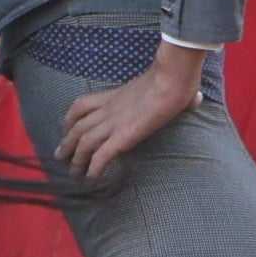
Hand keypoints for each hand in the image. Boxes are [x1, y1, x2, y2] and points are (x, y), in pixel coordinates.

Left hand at [58, 49, 207, 180]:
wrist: (171, 78)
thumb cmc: (175, 78)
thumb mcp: (168, 84)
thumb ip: (177, 95)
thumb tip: (195, 99)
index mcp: (115, 95)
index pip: (82, 105)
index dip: (70, 118)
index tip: (67, 127)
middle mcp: (109, 109)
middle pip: (77, 126)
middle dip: (66, 142)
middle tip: (60, 155)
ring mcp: (114, 123)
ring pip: (84, 143)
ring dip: (76, 160)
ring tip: (73, 173)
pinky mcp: (123, 136)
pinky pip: (101, 156)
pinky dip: (93, 169)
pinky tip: (91, 179)